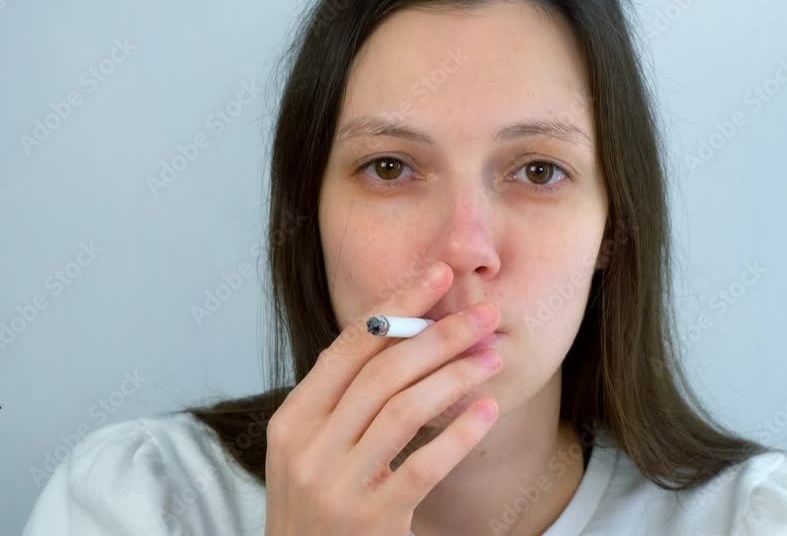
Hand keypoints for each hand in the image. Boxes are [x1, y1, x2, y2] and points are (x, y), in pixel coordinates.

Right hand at [264, 261, 503, 534]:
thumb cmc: (318, 509)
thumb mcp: (311, 449)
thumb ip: (343, 402)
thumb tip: (404, 336)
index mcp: (293, 420)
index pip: (349, 346)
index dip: (397, 306)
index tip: (438, 275)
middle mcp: (307, 449)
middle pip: (382, 372)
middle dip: (440, 335)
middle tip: (485, 315)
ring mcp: (337, 486)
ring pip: (405, 410)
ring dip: (456, 376)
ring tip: (493, 357)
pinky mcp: (371, 521)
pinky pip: (425, 466)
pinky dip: (461, 434)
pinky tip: (489, 411)